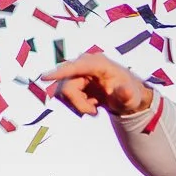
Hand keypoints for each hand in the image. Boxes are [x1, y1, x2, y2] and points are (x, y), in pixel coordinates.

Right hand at [41, 53, 155, 117]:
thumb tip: (124, 91)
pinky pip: (65, 96)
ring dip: (78, 104)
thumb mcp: (131, 97)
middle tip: (94, 112)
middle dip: (78, 103)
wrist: (126, 96)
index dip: (60, 72)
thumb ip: (126, 94)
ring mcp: (78, 72)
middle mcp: (85, 64)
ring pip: (64, 93)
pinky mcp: (73, 80)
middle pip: (67, 86)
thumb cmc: (129, 93)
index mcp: (98, 63)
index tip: (44, 78)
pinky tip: (91, 103)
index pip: (76, 67)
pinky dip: (77, 104)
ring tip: (95, 106)